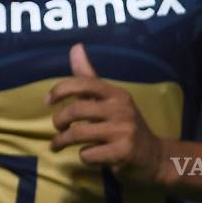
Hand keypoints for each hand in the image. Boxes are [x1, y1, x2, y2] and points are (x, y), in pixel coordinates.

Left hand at [47, 43, 166, 184]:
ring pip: (78, 134)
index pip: (84, 83)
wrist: (154, 155)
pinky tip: (88, 155)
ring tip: (57, 144)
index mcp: (116, 93)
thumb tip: (76, 46)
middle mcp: (121, 109)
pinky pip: (88, 154)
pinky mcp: (124, 153)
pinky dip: (82, 156)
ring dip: (61, 141)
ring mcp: (124, 131)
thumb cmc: (124, 124)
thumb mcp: (110, 99)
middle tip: (57, 128)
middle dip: (58, 120)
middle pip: (76, 110)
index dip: (60, 90)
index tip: (47, 101)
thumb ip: (89, 76)